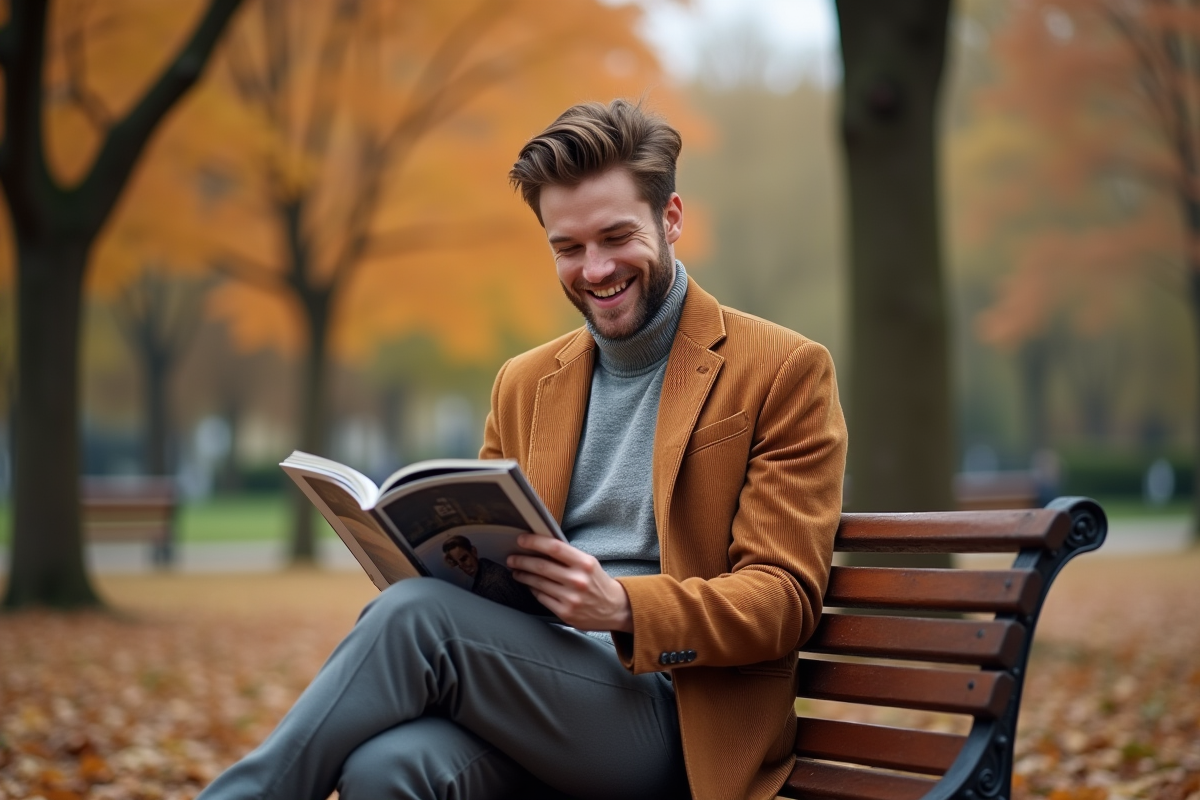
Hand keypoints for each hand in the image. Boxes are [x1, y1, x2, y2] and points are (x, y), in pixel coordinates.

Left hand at [507, 534, 632, 631]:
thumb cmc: (598, 582)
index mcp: (585, 563)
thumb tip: (540, 547)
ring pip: (538, 583)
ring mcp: (571, 598)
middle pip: (541, 566)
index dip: (535, 542)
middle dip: (522, 561)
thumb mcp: (589, 564)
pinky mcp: (565, 613)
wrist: (615, 608)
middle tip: (511, 558)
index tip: (521, 540)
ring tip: (516, 571)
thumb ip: (568, 557)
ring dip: (523, 575)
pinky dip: (533, 589)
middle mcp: (578, 580)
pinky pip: (542, 597)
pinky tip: (529, 585)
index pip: (554, 548)